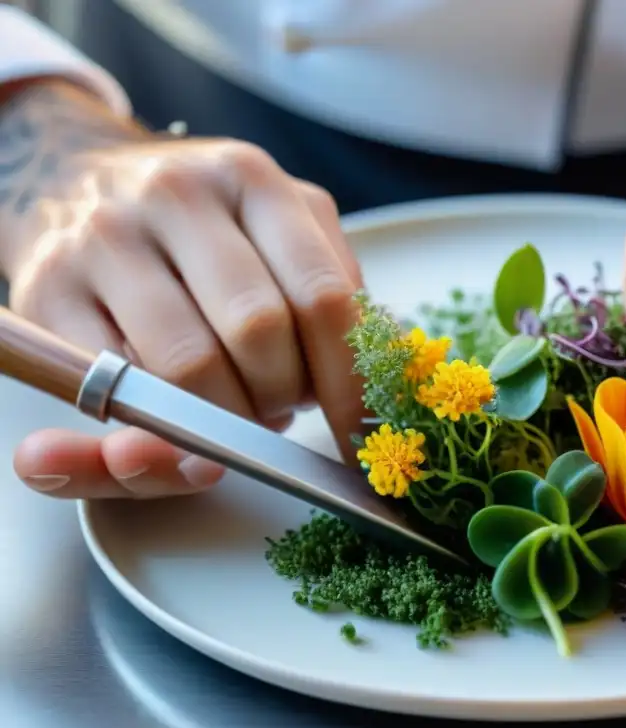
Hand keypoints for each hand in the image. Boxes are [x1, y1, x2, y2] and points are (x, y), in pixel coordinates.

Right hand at [9, 135, 363, 498]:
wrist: (73, 177)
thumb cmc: (201, 224)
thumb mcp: (276, 224)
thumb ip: (326, 285)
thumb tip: (358, 384)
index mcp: (252, 180)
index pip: (323, 296)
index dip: (350, 383)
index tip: (364, 437)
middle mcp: (175, 196)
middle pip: (259, 334)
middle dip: (283, 396)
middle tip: (280, 407)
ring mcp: (105, 239)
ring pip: (190, 369)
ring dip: (228, 416)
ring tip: (234, 404)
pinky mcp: (47, 291)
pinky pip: (122, 388)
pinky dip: (162, 425)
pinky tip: (179, 409)